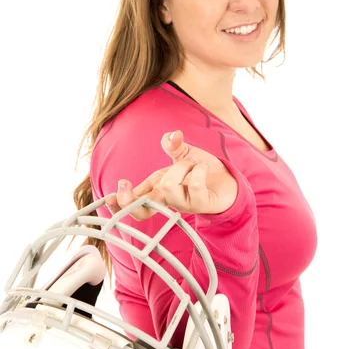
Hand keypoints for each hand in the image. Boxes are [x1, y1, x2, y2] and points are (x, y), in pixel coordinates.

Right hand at [106, 130, 237, 219]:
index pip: (134, 203)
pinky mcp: (202, 203)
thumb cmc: (202, 171)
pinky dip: (199, 170)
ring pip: (168, 188)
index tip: (108, 198)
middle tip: (124, 183)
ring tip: (192, 163)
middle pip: (141, 212)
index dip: (119, 204)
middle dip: (129, 199)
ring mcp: (184, 204)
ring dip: (180, 168)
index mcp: (157, 189)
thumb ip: (174, 146)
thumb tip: (170, 136)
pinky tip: (203, 168)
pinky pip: (194, 186)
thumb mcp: (184, 154)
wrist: (229, 181)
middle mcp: (168, 200)